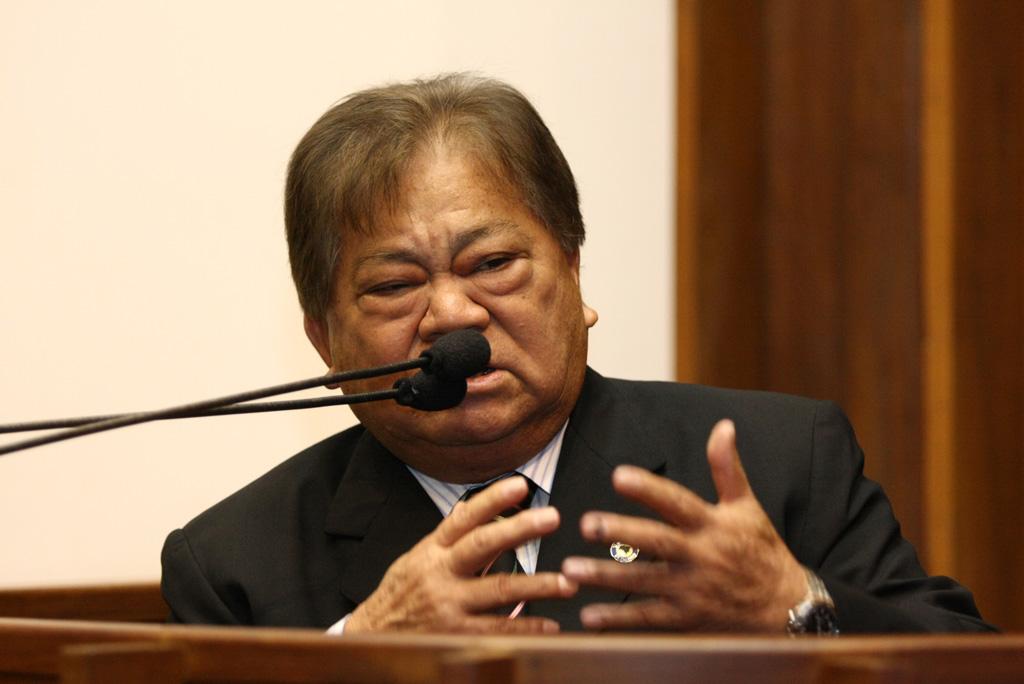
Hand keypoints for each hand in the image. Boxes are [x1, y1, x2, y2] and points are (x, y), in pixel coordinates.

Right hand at [346, 476, 577, 632]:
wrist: (372, 633)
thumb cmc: (402, 592)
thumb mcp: (419, 556)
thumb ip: (450, 537)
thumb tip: (480, 508)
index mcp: (434, 549)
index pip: (465, 517)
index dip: (493, 499)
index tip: (520, 485)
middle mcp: (441, 572)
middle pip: (484, 544)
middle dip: (520, 529)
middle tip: (552, 517)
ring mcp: (449, 604)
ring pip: (498, 589)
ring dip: (537, 585)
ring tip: (567, 582)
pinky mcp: (455, 633)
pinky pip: (497, 629)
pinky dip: (526, 627)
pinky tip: (550, 625)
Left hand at [561, 419, 807, 631]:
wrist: (788, 609)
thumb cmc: (761, 550)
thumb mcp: (747, 506)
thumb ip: (727, 467)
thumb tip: (723, 425)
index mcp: (712, 525)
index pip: (677, 502)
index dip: (648, 489)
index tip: (619, 476)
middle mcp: (700, 556)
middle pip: (656, 542)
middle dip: (621, 533)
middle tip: (587, 524)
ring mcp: (693, 590)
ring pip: (644, 582)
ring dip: (606, 577)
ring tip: (570, 570)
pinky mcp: (687, 619)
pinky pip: (648, 620)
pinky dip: (618, 620)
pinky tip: (588, 616)